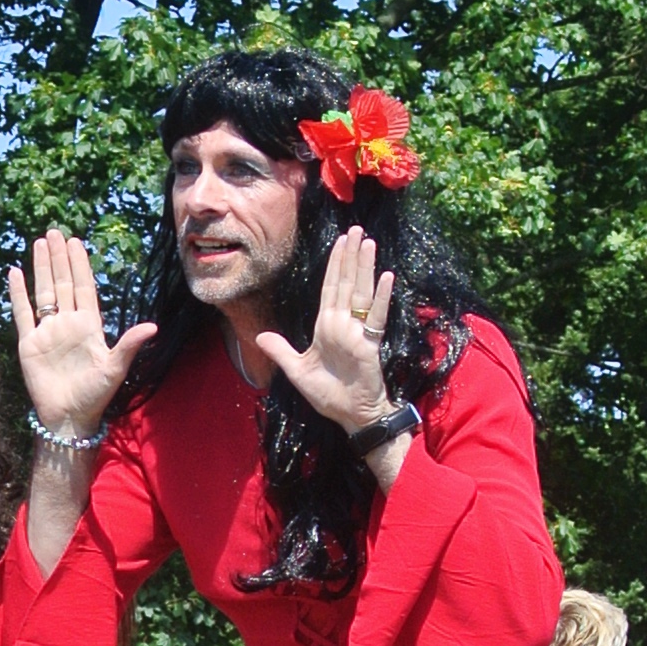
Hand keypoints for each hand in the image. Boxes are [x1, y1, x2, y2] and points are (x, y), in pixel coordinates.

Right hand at [8, 230, 156, 436]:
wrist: (68, 417)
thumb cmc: (95, 395)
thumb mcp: (115, 368)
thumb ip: (129, 344)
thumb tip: (153, 327)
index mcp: (89, 326)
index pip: (83, 287)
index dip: (80, 265)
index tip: (76, 242)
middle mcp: (67, 324)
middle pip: (62, 283)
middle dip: (59, 258)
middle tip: (55, 232)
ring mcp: (47, 332)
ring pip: (43, 292)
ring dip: (41, 268)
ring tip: (38, 243)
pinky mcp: (29, 343)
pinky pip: (23, 313)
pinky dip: (18, 294)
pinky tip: (15, 273)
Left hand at [255, 226, 396, 433]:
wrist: (351, 415)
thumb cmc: (329, 395)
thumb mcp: (297, 371)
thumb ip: (281, 351)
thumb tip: (260, 336)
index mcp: (326, 327)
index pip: (330, 288)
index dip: (334, 265)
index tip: (340, 242)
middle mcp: (343, 324)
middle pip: (346, 283)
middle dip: (350, 257)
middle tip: (355, 229)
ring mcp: (358, 332)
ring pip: (361, 293)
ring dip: (364, 268)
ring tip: (368, 243)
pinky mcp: (370, 344)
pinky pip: (377, 317)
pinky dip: (382, 298)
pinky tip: (386, 277)